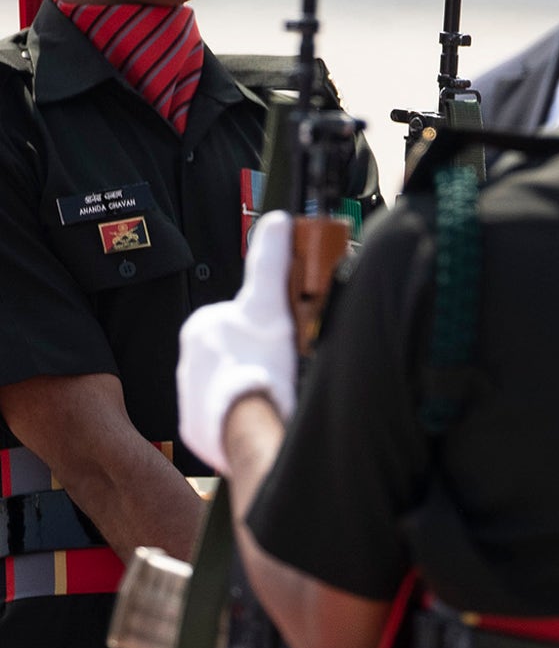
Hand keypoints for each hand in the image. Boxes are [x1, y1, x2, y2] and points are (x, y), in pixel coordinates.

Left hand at [177, 211, 297, 473]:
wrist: (250, 422)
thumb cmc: (262, 362)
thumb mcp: (270, 302)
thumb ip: (271, 260)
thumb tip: (278, 220)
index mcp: (201, 325)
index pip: (240, 321)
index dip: (266, 329)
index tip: (283, 340)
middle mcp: (187, 359)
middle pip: (236, 352)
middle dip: (257, 358)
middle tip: (281, 366)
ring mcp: (189, 395)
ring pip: (230, 383)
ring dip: (249, 386)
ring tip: (272, 391)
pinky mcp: (196, 427)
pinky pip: (222, 416)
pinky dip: (240, 414)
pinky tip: (258, 412)